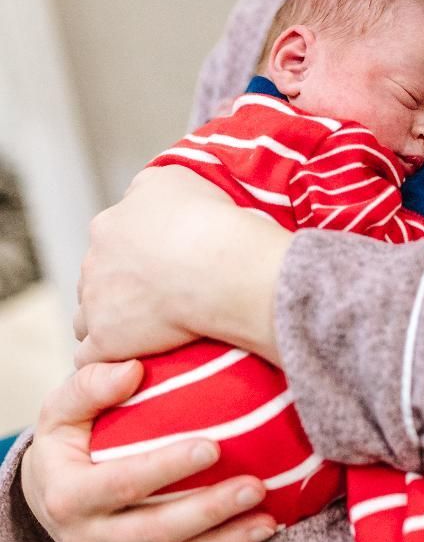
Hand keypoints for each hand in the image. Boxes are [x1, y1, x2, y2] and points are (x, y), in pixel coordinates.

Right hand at [20, 361, 276, 541]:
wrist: (45, 498)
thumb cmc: (65, 441)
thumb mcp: (60, 409)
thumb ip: (89, 386)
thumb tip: (132, 370)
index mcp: (67, 496)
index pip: (122, 484)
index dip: (166, 469)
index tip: (213, 447)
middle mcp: (87, 539)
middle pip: (155, 532)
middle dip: (209, 512)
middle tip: (255, 486)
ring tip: (267, 521)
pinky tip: (255, 537)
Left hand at [74, 166, 290, 366]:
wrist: (219, 266)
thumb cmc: (207, 220)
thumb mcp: (175, 179)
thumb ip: (149, 189)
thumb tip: (141, 198)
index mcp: (108, 226)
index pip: (108, 244)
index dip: (132, 256)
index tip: (160, 266)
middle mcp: (93, 263)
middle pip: (96, 280)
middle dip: (118, 289)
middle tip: (157, 298)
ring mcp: (96, 304)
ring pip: (86, 319)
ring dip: (108, 324)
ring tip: (143, 333)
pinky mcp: (106, 342)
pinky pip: (89, 359)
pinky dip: (107, 360)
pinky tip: (128, 361)